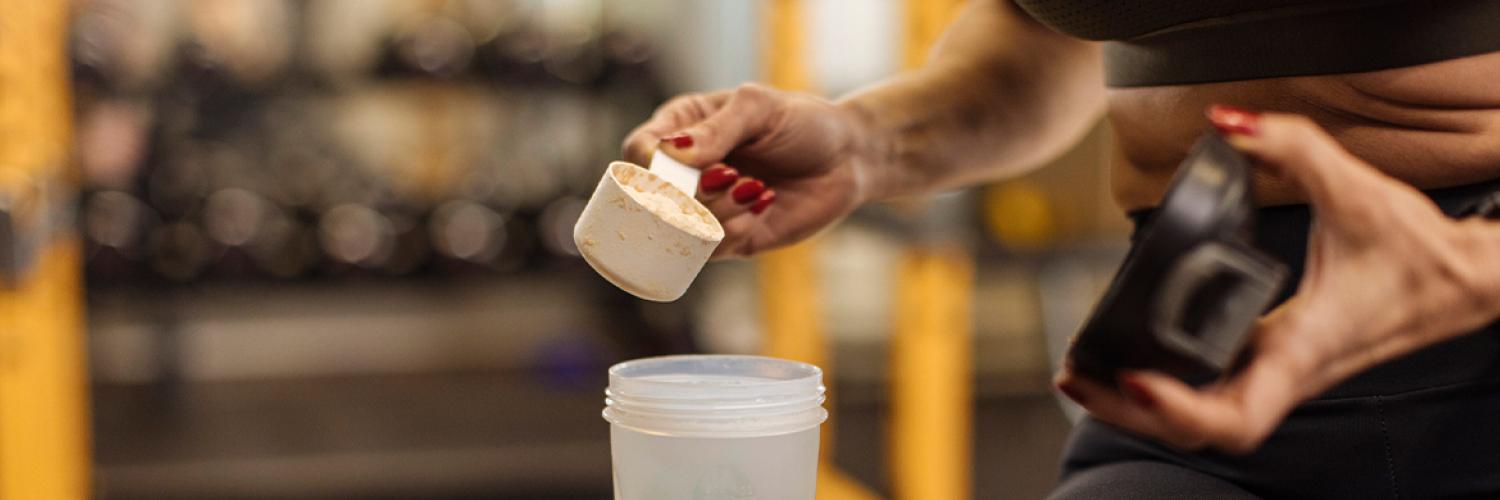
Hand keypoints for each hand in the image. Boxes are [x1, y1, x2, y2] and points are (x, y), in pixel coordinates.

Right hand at [621, 83, 883, 257]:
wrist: (848, 158)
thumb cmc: (803, 122)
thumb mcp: (760, 109)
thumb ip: (717, 128)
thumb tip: (673, 152)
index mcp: (681, 129)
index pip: (639, 151)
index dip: (649, 164)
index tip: (683, 164)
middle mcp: (685, 172)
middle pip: (650, 198)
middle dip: (688, 193)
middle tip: (731, 175)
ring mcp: (705, 209)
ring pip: (679, 228)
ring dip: (717, 210)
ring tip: (755, 187)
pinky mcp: (730, 240)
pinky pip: (710, 249)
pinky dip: (735, 228)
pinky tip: (763, 203)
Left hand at [1055, 106, 1499, 452]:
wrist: (1461, 282)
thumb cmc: (1420, 252)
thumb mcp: (1359, 189)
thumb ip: (1294, 147)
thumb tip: (1229, 123)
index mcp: (1302, 350)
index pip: (1236, 416)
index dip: (1180, 411)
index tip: (1135, 379)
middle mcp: (1284, 374)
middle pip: (1197, 430)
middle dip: (1129, 412)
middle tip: (1072, 375)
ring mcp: (1277, 374)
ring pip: (1198, 420)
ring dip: (1136, 407)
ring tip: (1079, 374)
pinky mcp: (1272, 361)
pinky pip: (1207, 392)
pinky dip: (1162, 387)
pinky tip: (1122, 362)